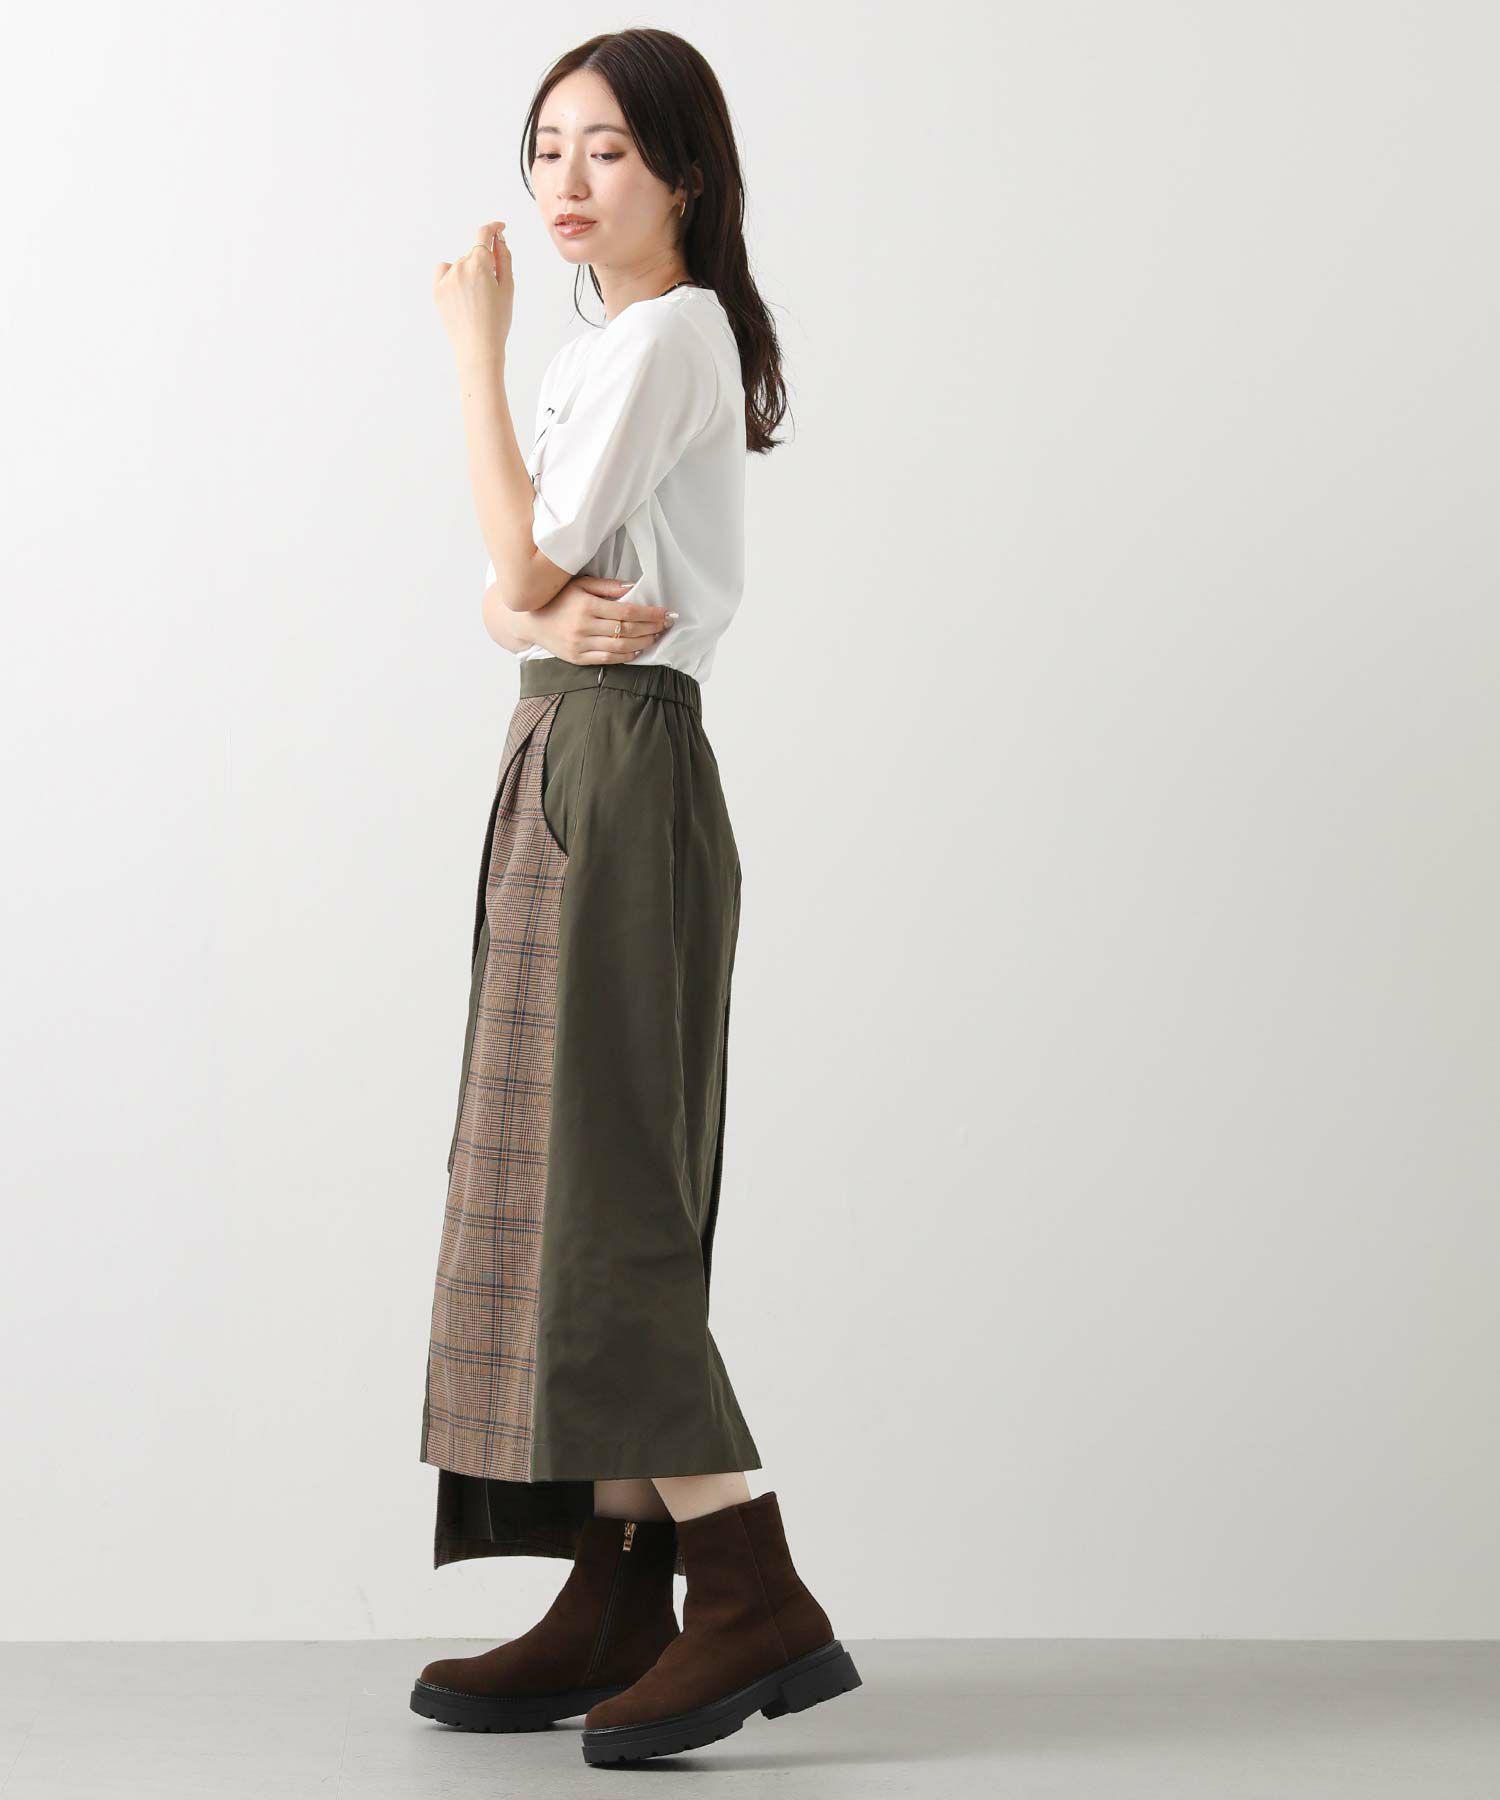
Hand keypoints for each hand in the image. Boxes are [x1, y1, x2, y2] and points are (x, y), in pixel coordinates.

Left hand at [433, 219, 512, 360]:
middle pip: (473, 254)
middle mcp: (460, 267)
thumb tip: (498, 240)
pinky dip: (451, 275)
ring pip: (459, 264)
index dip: (493, 228)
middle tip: (492, 290)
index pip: (484, 234)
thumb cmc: (496, 322)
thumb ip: (504, 258)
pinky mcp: (437, 290)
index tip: (499, 228)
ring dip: (469, 273)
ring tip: (477, 300)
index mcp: (480, 264)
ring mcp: (446, 279)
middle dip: (483, 264)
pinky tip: (460, 292)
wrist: (478, 349)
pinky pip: (443, 271)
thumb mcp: (508, 288)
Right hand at [522, 576, 674, 663]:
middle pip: (627, 630)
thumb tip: (632, 587)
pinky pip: (607, 659)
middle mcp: (584, 627)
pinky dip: (625, 655)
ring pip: (620, 647)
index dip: (650, 614)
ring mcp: (580, 645)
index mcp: (586, 606)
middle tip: (666, 625)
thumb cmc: (558, 598)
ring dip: (642, 642)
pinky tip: (637, 649)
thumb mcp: (580, 584)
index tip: (666, 613)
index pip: (627, 612)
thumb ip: (606, 586)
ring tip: (655, 636)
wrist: (530, 620)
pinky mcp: (577, 658)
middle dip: (651, 628)